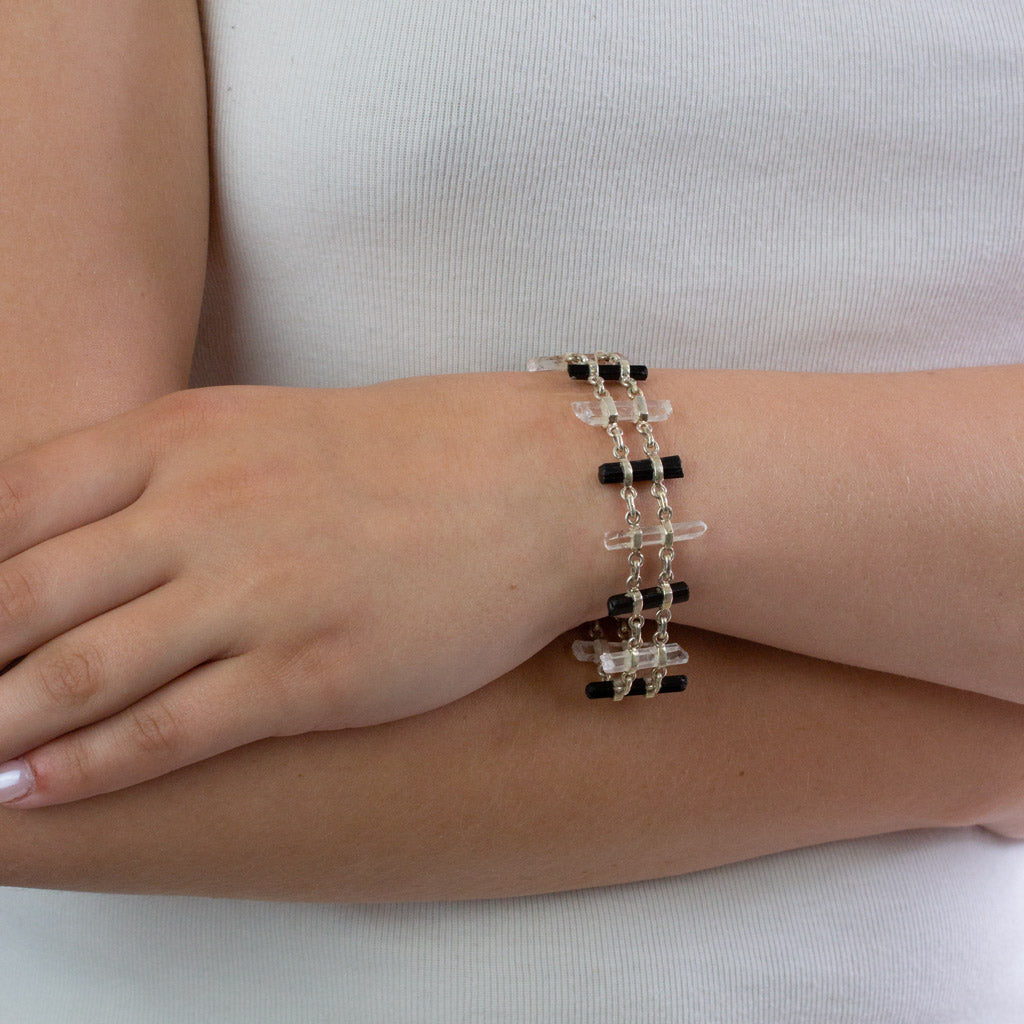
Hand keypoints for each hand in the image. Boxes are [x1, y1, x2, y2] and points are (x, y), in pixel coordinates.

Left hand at [0, 378, 592, 806]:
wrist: (539, 482)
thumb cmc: (416, 450)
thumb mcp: (271, 427)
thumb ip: (172, 471)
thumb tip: (90, 533)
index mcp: (187, 435)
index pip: (9, 501)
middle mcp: (206, 509)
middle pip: (22, 593)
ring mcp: (258, 592)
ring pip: (81, 670)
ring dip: (0, 720)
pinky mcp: (312, 672)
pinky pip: (171, 728)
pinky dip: (88, 765)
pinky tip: (33, 787)